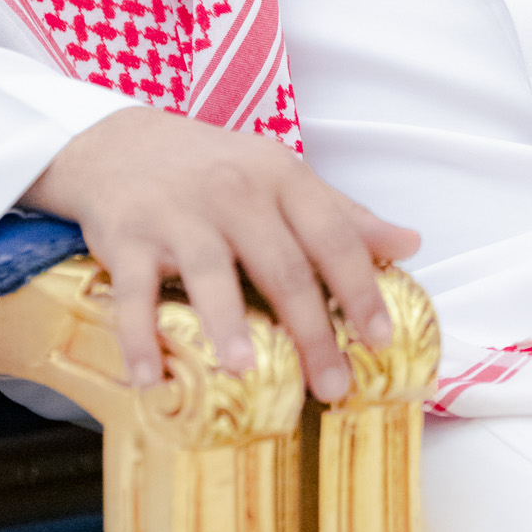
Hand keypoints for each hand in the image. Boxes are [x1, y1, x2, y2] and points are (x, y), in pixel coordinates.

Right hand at [25, 106, 419, 399]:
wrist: (119, 144)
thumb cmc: (215, 169)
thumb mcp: (281, 177)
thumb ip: (343, 214)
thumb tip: (411, 243)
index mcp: (280, 177)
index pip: (332, 236)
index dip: (360, 289)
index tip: (379, 340)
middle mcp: (233, 191)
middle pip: (281, 265)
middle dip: (310, 331)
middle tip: (331, 386)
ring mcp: (177, 214)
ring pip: (210, 270)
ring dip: (227, 322)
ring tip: (246, 370)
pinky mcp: (126, 237)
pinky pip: (132, 292)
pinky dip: (138, 336)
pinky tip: (149, 377)